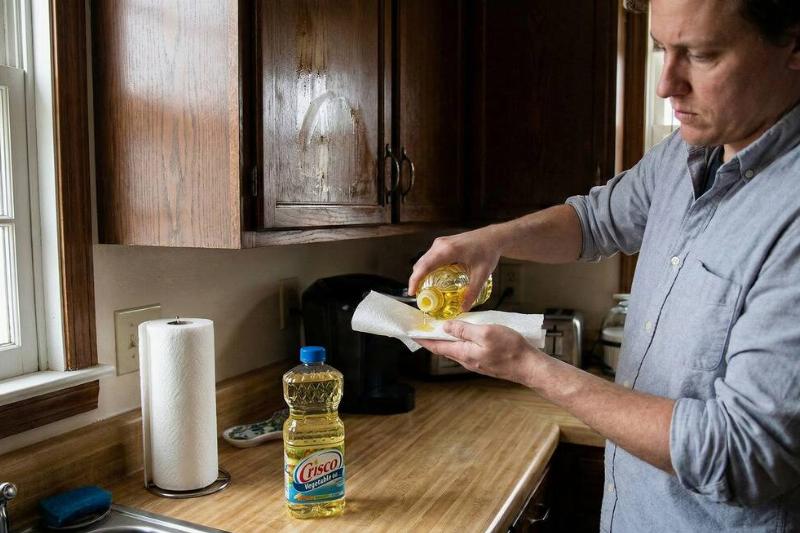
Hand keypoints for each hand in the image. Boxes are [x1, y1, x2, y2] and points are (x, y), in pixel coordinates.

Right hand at [408, 227, 502, 311]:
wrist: (493, 237)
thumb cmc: (488, 252)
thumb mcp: (482, 274)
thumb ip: (472, 292)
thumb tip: (464, 308)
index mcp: (447, 251)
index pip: (425, 266)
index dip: (415, 280)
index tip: (412, 293)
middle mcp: (440, 245)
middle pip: (421, 263)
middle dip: (416, 279)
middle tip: (419, 295)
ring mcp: (440, 243)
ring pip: (424, 260)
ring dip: (421, 273)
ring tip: (424, 289)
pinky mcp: (443, 243)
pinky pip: (430, 257)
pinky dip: (427, 268)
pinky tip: (433, 278)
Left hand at [414, 320, 547, 387]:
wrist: (529, 366)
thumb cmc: (510, 349)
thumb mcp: (485, 333)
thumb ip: (464, 330)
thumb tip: (445, 327)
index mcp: (464, 353)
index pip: (436, 346)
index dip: (423, 338)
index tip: (411, 332)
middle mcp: (467, 360)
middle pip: (444, 348)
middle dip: (432, 337)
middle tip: (423, 326)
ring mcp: (476, 362)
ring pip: (456, 349)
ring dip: (446, 339)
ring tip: (440, 326)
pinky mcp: (485, 360)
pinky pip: (467, 349)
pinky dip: (460, 340)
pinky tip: (464, 333)